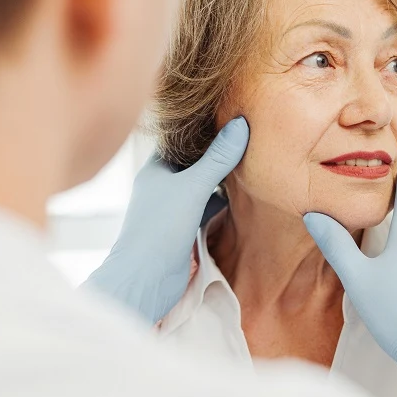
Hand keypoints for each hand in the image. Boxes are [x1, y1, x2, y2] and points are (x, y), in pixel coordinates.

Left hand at [85, 117, 248, 324]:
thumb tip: (241, 124)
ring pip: (201, 185)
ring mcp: (173, 208)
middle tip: (246, 137)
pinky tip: (241, 195)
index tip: (230, 117)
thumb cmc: (160, 229)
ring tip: (250, 161)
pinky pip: (206, 207)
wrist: (145, 280)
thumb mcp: (192, 188)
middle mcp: (162, 185)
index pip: (181, 140)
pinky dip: (221, 201)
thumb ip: (217, 159)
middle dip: (216, 153)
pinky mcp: (184, 228)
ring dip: (221, 178)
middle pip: (193, 162)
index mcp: (155, 168)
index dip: (204, 129)